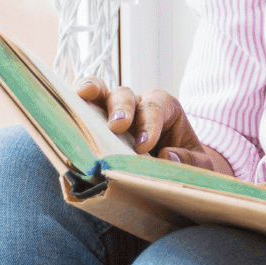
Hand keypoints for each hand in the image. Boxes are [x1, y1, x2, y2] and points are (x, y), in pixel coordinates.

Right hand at [75, 78, 232, 174]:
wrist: (173, 170)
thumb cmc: (186, 164)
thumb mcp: (199, 166)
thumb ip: (189, 161)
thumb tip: (165, 156)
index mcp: (165, 108)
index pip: (156, 106)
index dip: (149, 123)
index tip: (144, 146)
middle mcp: (137, 105)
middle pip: (125, 95)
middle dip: (121, 109)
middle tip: (117, 127)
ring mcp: (113, 112)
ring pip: (102, 94)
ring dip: (93, 94)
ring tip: (83, 96)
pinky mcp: (96, 124)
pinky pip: (84, 108)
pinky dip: (75, 103)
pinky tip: (66, 105)